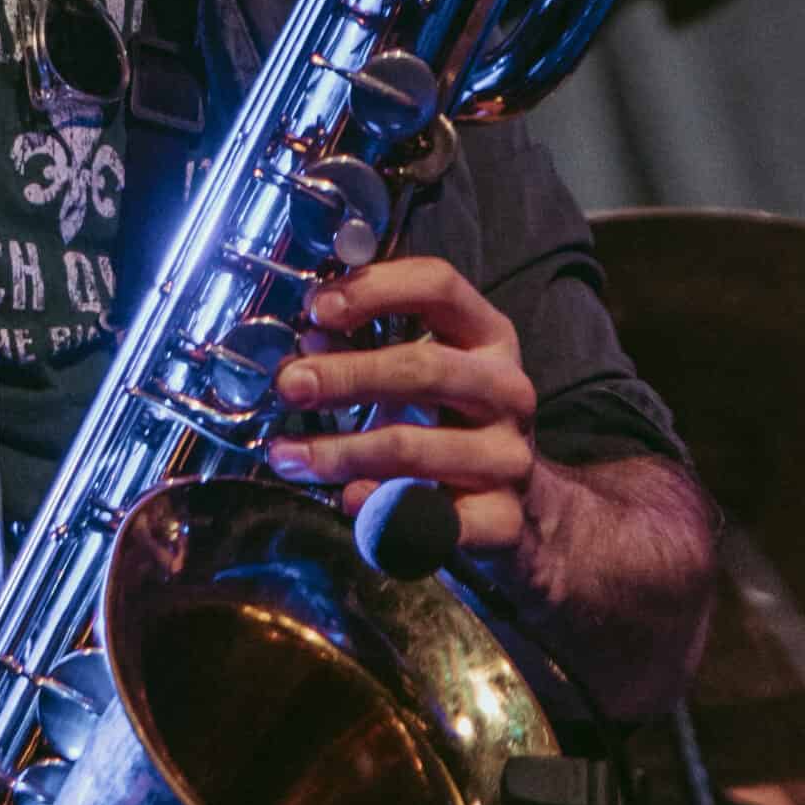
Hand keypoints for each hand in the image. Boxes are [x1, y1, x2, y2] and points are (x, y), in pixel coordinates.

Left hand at [264, 256, 535, 543]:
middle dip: (345, 375)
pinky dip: (378, 509)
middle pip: (424, 367)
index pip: (439, 286)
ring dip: (340, 451)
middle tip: (290, 386)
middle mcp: (508, 389)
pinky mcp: (501, 518)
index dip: (375, 289)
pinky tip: (347, 501)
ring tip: (288, 456)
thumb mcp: (417, 381)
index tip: (316, 310)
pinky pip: (427, 514)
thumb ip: (364, 353)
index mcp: (489, 337)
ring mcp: (509, 456)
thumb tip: (311, 342)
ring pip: (412, 446)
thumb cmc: (452, 428)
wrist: (517, 513)